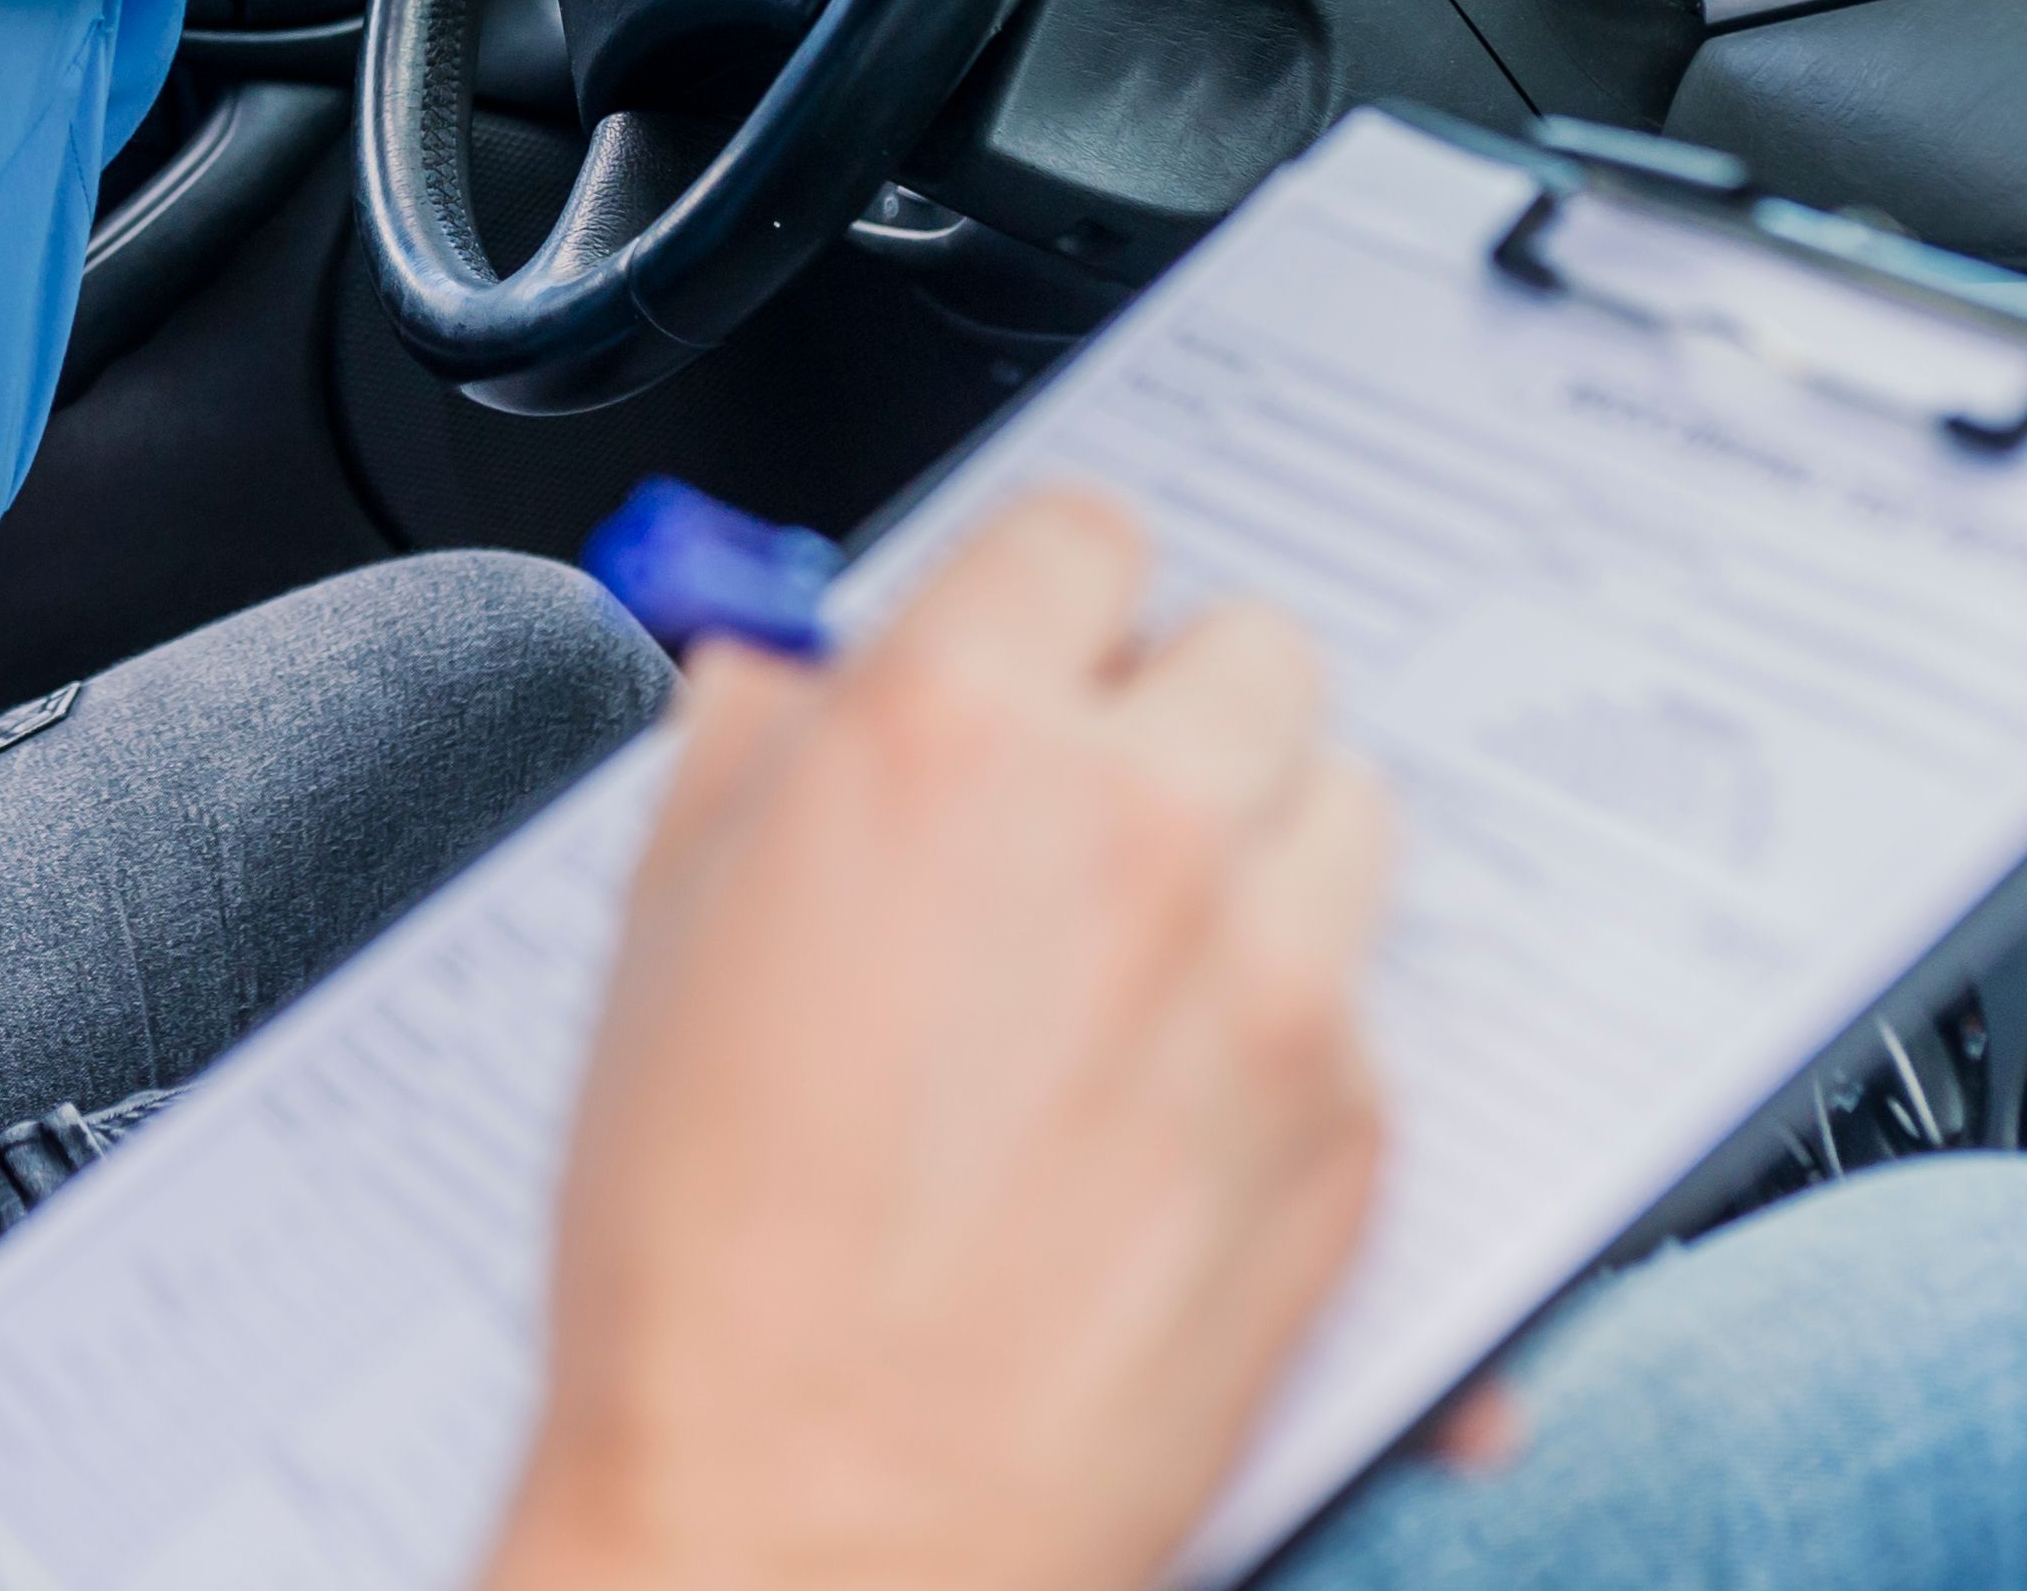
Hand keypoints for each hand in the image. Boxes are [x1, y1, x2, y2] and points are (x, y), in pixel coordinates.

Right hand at [483, 494, 1393, 1590]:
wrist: (804, 1522)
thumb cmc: (704, 1267)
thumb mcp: (657, 935)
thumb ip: (754, 755)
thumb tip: (790, 676)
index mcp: (943, 741)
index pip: (1080, 535)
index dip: (1045, 599)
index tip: (1036, 651)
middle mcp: (1135, 831)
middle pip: (1256, 653)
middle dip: (1177, 714)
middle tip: (1102, 804)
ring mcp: (1270, 985)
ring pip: (1350, 811)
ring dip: (1267, 851)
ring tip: (1159, 955)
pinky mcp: (1356, 1136)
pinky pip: (1370, 1010)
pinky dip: (1296, 1038)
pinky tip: (1179, 1118)